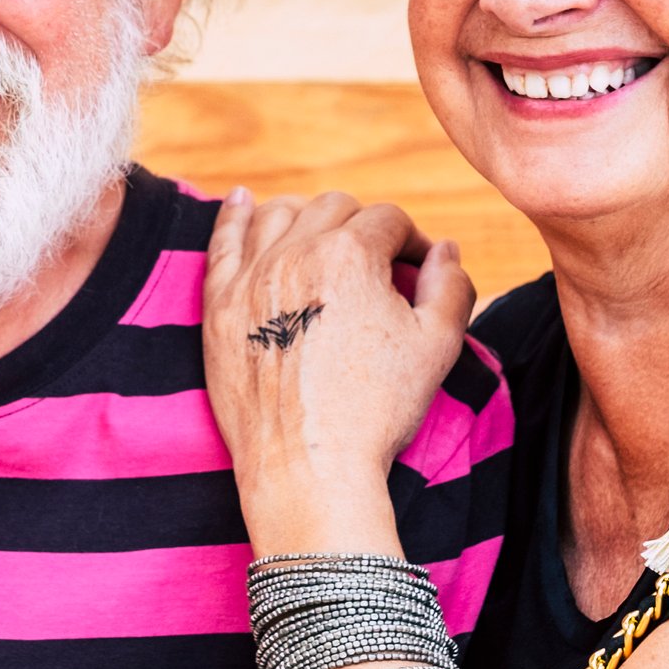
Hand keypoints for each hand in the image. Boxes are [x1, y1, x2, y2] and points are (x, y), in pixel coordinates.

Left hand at [202, 189, 474, 553]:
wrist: (308, 467)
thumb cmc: (376, 410)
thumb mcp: (437, 346)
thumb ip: (450, 286)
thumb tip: (444, 249)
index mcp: (351, 254)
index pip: (388, 220)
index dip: (411, 241)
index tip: (417, 269)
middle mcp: (296, 252)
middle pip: (335, 208)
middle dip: (363, 226)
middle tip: (376, 264)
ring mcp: (251, 277)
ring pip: (279, 213)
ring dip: (307, 215)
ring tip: (321, 234)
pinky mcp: (218, 306)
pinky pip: (222, 242)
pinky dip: (235, 216)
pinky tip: (244, 201)